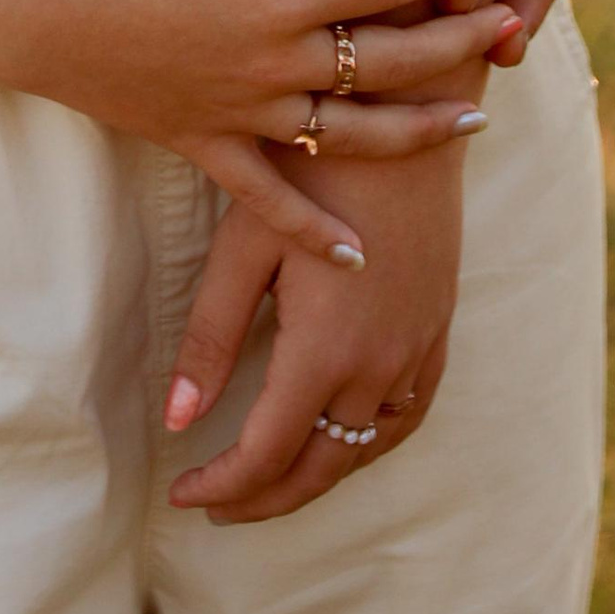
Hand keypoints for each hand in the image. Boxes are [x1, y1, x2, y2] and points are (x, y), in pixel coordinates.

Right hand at [0, 0, 518, 266]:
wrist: (31, 4)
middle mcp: (274, 65)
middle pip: (389, 60)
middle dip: (461, 41)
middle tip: (517, 26)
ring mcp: (241, 114)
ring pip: (352, 135)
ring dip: (419, 129)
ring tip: (475, 121)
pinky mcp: (203, 145)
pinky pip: (270, 200)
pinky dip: (314, 231)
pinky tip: (355, 255)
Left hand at [164, 146, 465, 522]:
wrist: (404, 111)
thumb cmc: (312, 163)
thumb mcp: (247, 242)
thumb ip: (212, 335)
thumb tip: (175, 421)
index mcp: (325, 351)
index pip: (267, 454)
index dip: (221, 484)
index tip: (180, 492)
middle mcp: (379, 365)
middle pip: (320, 466)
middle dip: (265, 497)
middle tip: (216, 503)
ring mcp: (417, 348)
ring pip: (368, 448)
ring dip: (318, 474)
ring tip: (270, 478)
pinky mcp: (439, 324)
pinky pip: (407, 414)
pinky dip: (370, 442)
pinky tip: (344, 432)